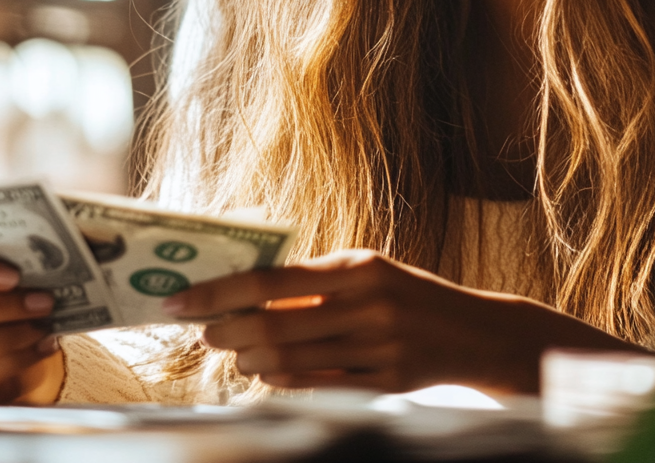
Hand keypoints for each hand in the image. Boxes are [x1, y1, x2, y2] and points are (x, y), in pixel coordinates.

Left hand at [161, 250, 636, 393]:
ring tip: (232, 351)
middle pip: (276, 327)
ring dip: (250, 359)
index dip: (221, 292)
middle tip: (203, 331)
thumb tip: (252, 290)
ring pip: (291, 362)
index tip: (181, 299)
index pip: (273, 281)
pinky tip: (265, 372)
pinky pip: (318, 386)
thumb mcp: (369, 269)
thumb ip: (318, 279)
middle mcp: (367, 305)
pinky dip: (282, 380)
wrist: (473, 331)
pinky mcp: (384, 383)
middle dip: (228, 331)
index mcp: (359, 267)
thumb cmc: (409, 292)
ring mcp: (377, 348)